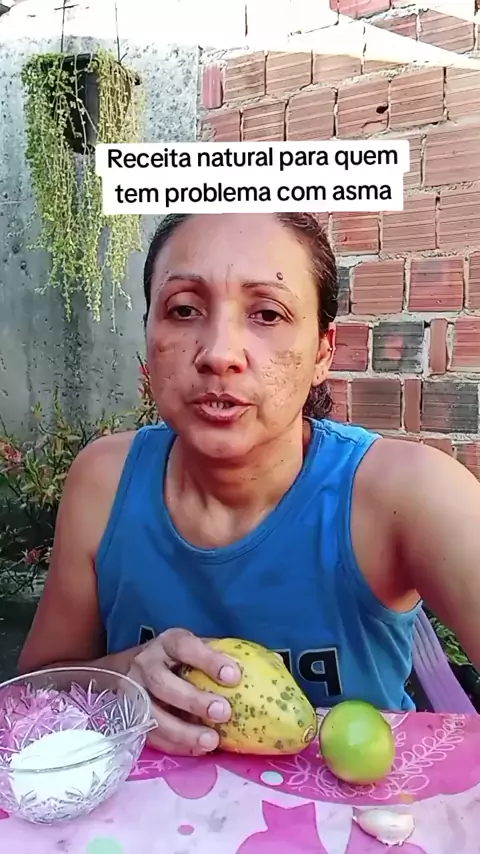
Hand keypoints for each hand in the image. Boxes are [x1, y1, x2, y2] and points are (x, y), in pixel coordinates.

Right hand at [128, 628, 240, 755]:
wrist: (125, 669)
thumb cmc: (174, 659)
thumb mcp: (193, 647)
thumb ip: (220, 655)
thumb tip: (267, 666)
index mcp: (167, 643)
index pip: (185, 646)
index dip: (208, 660)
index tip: (234, 676)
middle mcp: (146, 664)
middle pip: (163, 682)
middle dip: (193, 700)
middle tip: (223, 712)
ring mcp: (133, 692)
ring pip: (152, 713)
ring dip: (183, 731)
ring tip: (211, 741)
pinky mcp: (129, 716)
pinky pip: (149, 734)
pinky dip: (174, 744)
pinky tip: (197, 749)